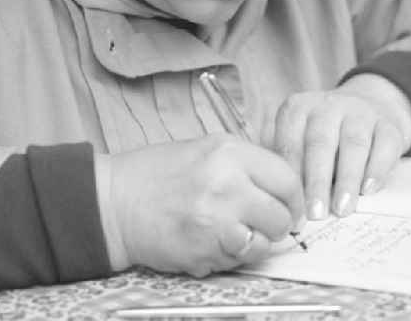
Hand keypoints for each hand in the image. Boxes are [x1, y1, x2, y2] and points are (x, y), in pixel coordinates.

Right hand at [96, 135, 303, 277]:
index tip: (290, 204)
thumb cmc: (161, 172)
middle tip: (263, 221)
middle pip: (282, 216)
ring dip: (256, 243)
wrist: (116, 201)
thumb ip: (248, 164)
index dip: (294, 196)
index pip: (287, 178)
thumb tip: (284, 186)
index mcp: (230, 153)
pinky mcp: (203, 253)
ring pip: (265, 245)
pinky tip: (214, 240)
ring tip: (235, 231)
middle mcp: (227, 185)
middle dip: (278, 223)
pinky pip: (238, 262)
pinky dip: (233, 256)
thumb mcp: (209, 148)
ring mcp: (216, 222)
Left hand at [272, 74, 410, 220]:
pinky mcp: (388, 124)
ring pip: (353, 144)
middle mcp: (327, 105)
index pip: (290, 143)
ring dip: (347, 179)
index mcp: (298, 109)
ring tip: (342, 208)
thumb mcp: (302, 142)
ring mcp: (360, 112)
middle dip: (317, 180)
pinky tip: (369, 190)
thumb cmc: (325, 137)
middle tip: (316, 213)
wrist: (368, 106)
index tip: (292, 211)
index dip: (291, 179)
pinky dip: (376, 169)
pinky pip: (384, 145)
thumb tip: (287, 208)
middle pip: (320, 143)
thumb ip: (294, 169)